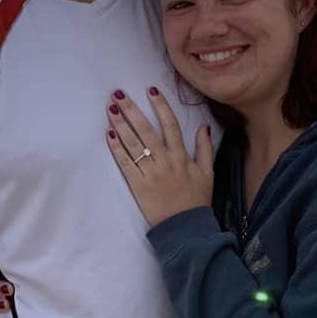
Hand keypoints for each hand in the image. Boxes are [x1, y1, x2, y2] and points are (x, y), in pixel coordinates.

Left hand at [106, 87, 213, 226]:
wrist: (185, 228)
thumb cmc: (196, 200)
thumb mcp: (207, 173)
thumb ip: (205, 148)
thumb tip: (204, 127)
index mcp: (181, 156)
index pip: (170, 124)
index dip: (160, 106)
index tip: (150, 89)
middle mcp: (164, 161)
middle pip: (146, 129)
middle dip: (131, 109)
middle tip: (118, 93)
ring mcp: (150, 172)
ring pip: (133, 143)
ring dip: (120, 124)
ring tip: (110, 108)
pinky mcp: (137, 184)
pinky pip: (125, 163)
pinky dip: (116, 148)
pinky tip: (109, 134)